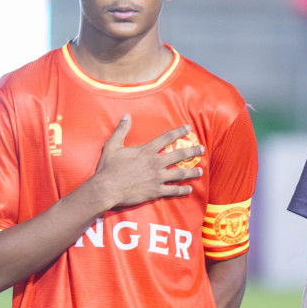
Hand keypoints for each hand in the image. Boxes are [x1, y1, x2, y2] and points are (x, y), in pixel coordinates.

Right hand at [86, 116, 202, 210]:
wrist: (106, 189)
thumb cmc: (108, 168)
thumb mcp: (112, 146)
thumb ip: (121, 130)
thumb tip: (126, 116)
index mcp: (146, 151)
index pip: (167, 138)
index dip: (179, 132)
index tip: (188, 128)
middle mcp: (155, 163)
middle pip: (179, 155)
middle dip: (192, 151)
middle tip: (201, 149)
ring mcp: (157, 178)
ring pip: (180, 174)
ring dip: (192, 172)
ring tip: (200, 171)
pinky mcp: (155, 191)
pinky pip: (173, 190)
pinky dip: (182, 190)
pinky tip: (189, 189)